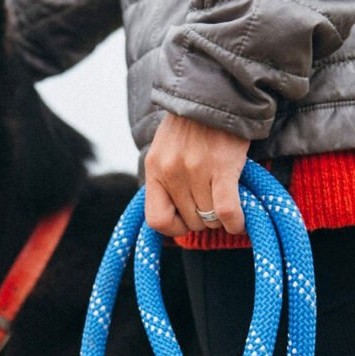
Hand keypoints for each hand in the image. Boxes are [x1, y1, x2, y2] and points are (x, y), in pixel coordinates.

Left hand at [144, 113, 249, 236]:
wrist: (216, 89)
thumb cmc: (191, 124)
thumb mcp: (165, 150)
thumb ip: (165, 179)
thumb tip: (174, 215)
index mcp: (155, 170)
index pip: (156, 220)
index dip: (174, 228)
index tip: (186, 220)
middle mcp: (171, 172)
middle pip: (189, 220)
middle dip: (203, 219)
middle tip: (212, 205)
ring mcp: (196, 170)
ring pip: (209, 217)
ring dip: (221, 219)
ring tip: (227, 205)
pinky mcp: (223, 167)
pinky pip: (227, 210)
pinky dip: (235, 222)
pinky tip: (239, 222)